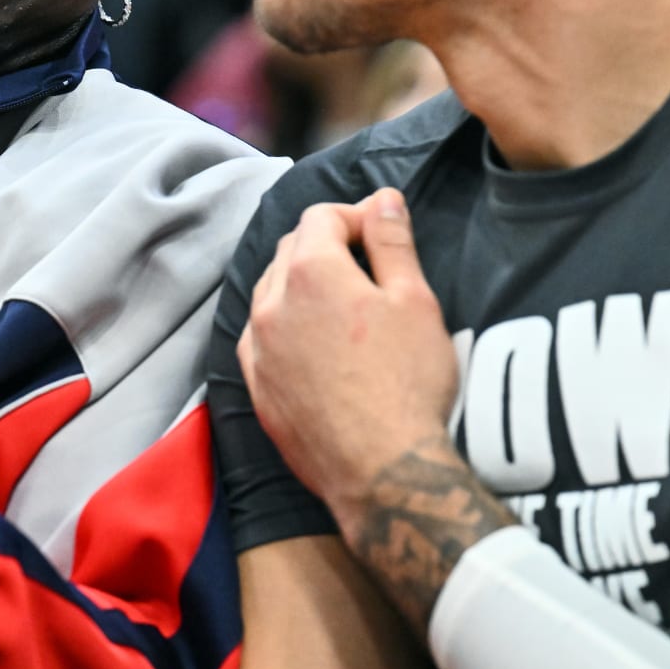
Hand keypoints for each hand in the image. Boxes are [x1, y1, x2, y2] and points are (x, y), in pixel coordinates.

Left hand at [239, 188, 457, 533]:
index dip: (356, 216)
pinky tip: (312, 342)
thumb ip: (392, 242)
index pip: (321, 217)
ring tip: (343, 303)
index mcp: (309, 271)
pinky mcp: (255, 386)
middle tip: (368, 265)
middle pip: (290, 250)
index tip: (383, 234)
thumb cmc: (407, 383)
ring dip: (299, 284)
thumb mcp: (414, 300)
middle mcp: (270, 304)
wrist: (382, 470)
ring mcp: (257, 347)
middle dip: (325, 244)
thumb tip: (383, 198)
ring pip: (269, 292)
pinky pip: (260, 337)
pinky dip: (282, 326)